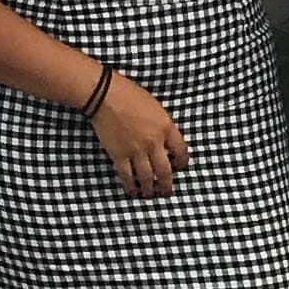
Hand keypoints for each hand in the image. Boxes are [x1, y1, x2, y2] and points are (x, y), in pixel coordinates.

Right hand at [92, 75, 186, 197]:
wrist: (106, 95)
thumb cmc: (130, 94)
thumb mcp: (155, 106)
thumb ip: (162, 124)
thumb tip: (165, 140)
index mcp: (166, 127)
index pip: (181, 150)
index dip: (183, 162)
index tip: (181, 167)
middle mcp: (154, 142)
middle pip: (166, 171)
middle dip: (167, 185)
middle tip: (168, 192)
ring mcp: (136, 151)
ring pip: (147, 178)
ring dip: (150, 189)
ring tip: (150, 195)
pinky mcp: (119, 155)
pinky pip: (127, 176)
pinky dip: (131, 186)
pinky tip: (133, 191)